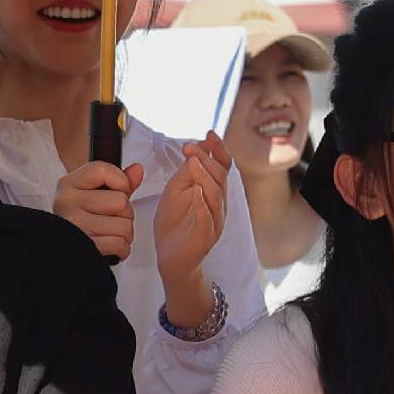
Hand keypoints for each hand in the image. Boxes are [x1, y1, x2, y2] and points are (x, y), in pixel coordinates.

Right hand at [50, 160, 141, 261]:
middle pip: (120, 201)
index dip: (120, 181)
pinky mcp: (83, 247)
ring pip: (124, 226)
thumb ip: (119, 180)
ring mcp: (73, 226)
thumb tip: (137, 169)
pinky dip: (121, 249)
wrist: (61, 246)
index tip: (117, 190)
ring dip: (125, 234)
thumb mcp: (95, 194)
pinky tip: (110, 246)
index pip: (102, 170)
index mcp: (68, 185)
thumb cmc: (81, 219)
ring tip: (109, 234)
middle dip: (124, 213)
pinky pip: (119, 244)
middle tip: (111, 218)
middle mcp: (66, 203)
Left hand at [151, 134, 233, 295]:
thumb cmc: (174, 224)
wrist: (172, 258)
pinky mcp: (206, 236)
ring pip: (216, 195)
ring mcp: (214, 220)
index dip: (218, 150)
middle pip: (220, 177)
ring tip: (193, 161)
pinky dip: (203, 204)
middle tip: (191, 147)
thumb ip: (185, 174)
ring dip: (205, 176)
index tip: (208, 134)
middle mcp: (218, 204)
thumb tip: (193, 149)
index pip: (221, 167)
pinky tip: (196, 192)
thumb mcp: (175, 193)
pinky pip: (208, 218)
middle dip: (206, 159)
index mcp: (212, 192)